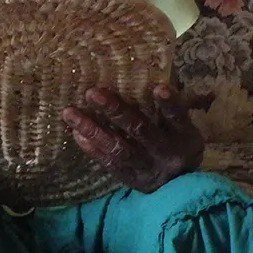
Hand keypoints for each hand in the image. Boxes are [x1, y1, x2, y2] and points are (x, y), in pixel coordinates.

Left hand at [62, 83, 203, 192]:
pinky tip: (76, 133)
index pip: (177, 117)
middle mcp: (164, 151)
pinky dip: (92, 148)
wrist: (179, 185)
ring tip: (70, 113)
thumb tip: (150, 68)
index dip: (169, 104)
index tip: (159, 87)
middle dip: (116, 111)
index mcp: (183, 134)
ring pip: (118, 148)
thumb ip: (168, 103)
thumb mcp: (183, 125)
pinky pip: (109, 163)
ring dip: (93, 130)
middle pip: (140, 130)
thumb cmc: (177, 142)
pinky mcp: (131, 178)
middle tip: (92, 92)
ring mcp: (146, 167)